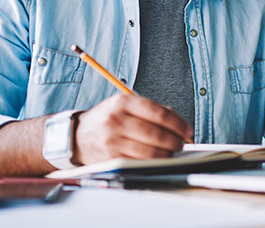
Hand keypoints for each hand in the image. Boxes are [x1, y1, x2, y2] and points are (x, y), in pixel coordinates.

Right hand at [72, 93, 192, 165]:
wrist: (78, 136)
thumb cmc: (107, 119)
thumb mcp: (125, 105)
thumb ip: (151, 110)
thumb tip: (179, 123)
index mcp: (123, 102)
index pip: (158, 113)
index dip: (178, 123)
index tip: (187, 130)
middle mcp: (116, 120)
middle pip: (156, 134)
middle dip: (175, 140)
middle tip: (182, 143)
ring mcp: (113, 141)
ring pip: (150, 151)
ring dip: (167, 153)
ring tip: (172, 151)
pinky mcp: (111, 158)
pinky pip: (140, 163)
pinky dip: (154, 162)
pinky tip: (158, 158)